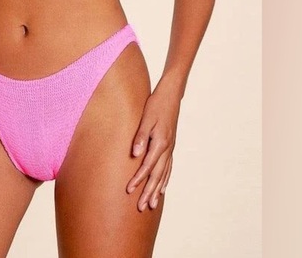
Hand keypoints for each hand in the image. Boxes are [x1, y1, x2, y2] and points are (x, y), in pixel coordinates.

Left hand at [126, 77, 181, 210]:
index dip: (138, 179)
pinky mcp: (170, 145)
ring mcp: (170, 148)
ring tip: (152, 204)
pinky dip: (165, 179)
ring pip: (164, 174)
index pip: (147, 166)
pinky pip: (168, 167)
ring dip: (158, 190)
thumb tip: (135, 154)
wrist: (171, 95)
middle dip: (149, 192)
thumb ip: (141, 136)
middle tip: (142, 207)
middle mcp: (167, 148)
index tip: (129, 191)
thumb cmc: (156, 104)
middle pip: (157, 175)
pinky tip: (163, 187)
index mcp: (160, 142)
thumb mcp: (146, 117)